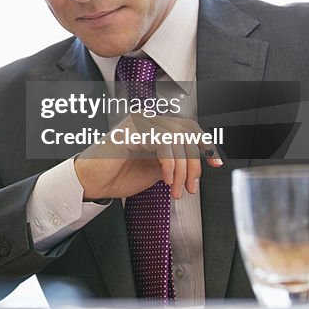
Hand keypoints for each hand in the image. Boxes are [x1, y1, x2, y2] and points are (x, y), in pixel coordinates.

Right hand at [74, 113, 222, 200]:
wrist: (93, 183)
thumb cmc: (118, 176)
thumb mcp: (156, 169)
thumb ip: (175, 161)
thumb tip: (197, 163)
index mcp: (154, 125)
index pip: (189, 127)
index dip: (206, 145)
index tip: (216, 163)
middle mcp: (147, 118)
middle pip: (187, 132)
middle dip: (195, 163)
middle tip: (191, 186)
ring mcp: (139, 121)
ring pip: (178, 138)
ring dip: (182, 169)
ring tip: (176, 189)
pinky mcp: (132, 129)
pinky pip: (164, 143)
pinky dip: (170, 164)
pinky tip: (165, 179)